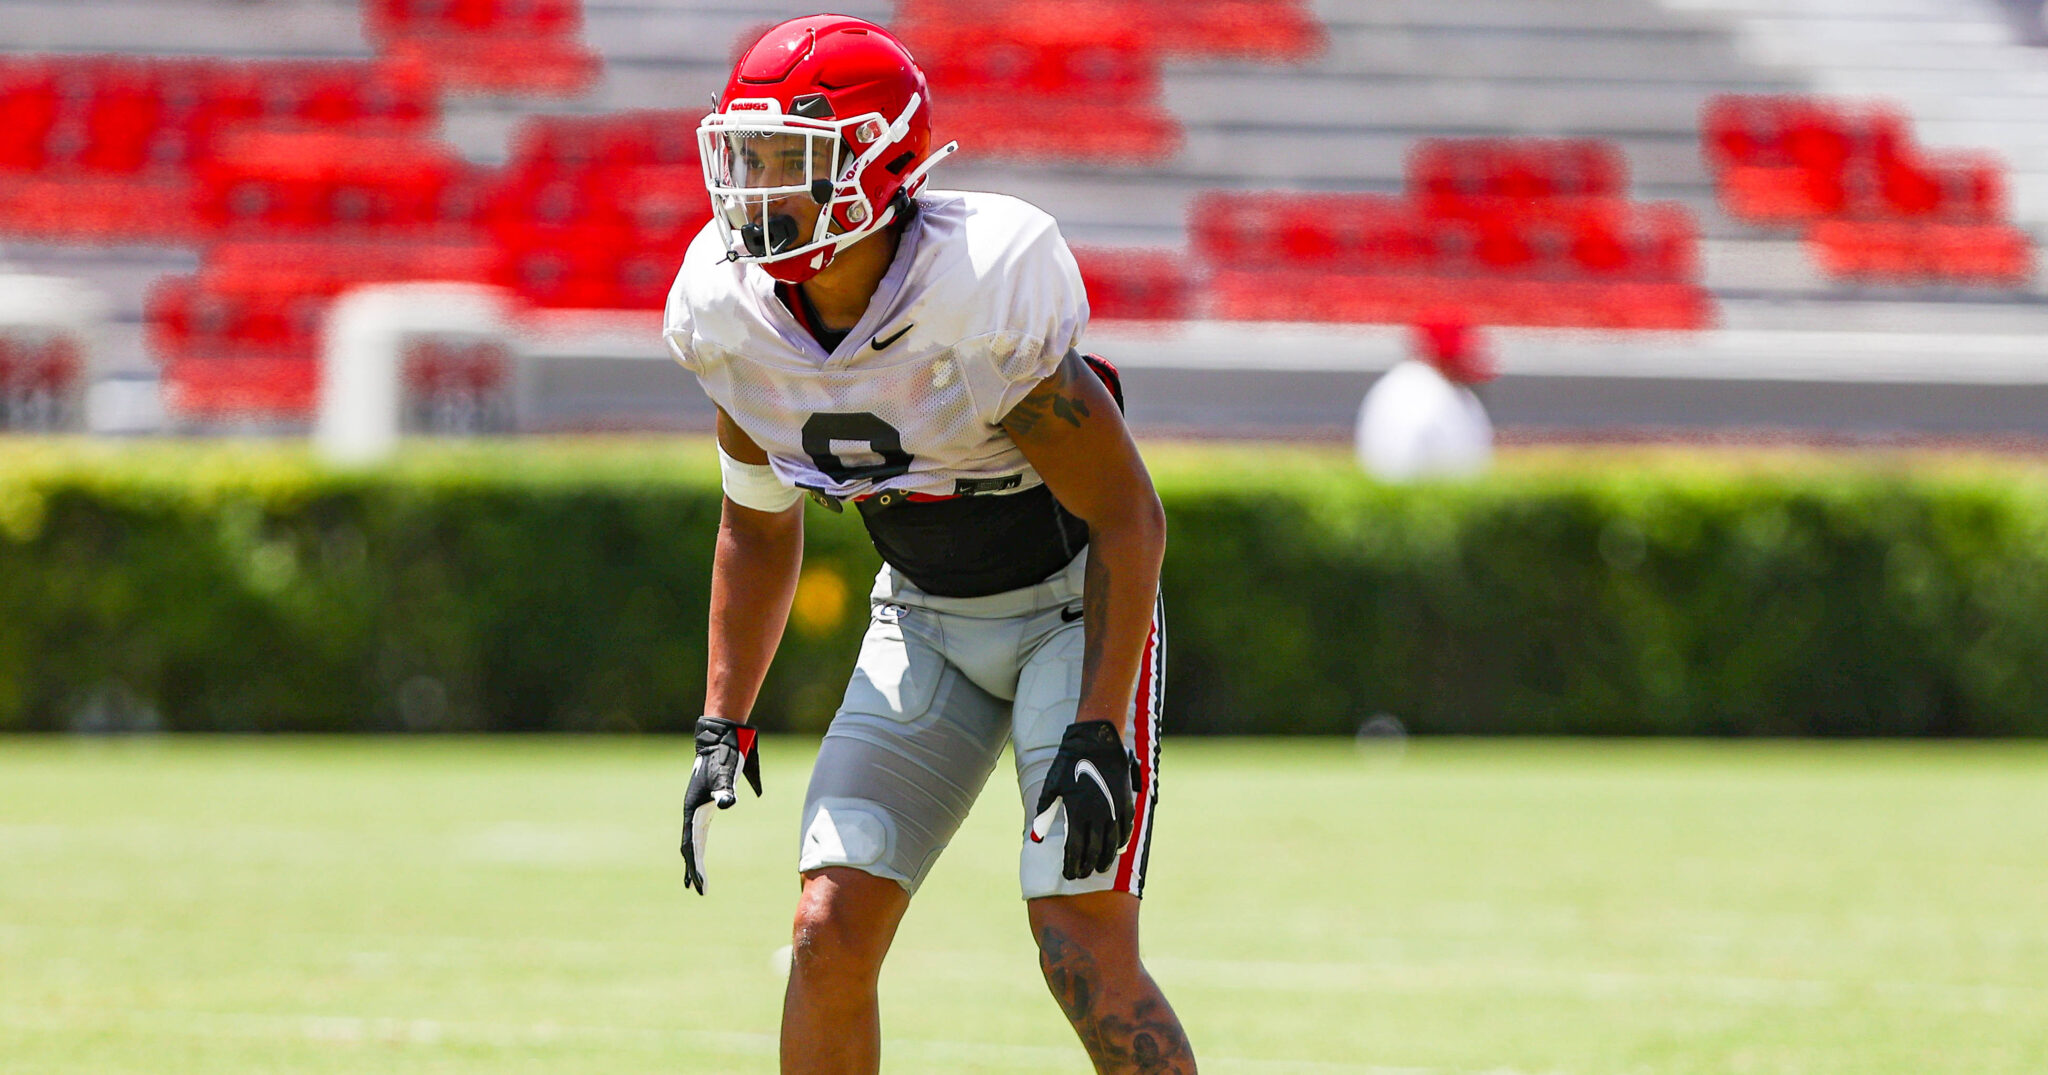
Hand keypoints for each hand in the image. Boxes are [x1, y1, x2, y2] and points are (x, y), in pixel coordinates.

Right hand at [681, 715, 761, 894]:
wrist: (722, 737)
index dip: (694, 866)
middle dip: (693, 869)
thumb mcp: (726, 773)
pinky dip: (698, 846)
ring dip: (693, 860)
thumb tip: (727, 802)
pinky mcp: (707, 803)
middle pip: (690, 847)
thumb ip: (726, 789)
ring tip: (694, 880)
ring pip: (693, 840)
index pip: (691, 845)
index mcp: (693, 809)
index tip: (699, 885)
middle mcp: (693, 811)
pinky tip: (699, 852)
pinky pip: (699, 832)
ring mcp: (699, 807)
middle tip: (699, 891)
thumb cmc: (724, 756)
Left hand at [1030, 720, 1138, 879]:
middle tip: (1082, 875)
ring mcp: (1114, 810)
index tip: (1069, 874)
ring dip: (1105, 859)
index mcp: (1076, 812)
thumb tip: (1036, 838)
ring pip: (1112, 844)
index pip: (1075, 849)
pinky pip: (1126, 829)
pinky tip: (1116, 848)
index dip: (1072, 865)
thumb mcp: (1051, 786)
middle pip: (1093, 851)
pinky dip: (1121, 841)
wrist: (1096, 741)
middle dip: (1087, 866)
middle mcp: (1097, 815)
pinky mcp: (1126, 802)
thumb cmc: (1069, 763)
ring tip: (1099, 868)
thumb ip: (1044, 813)